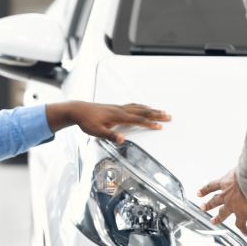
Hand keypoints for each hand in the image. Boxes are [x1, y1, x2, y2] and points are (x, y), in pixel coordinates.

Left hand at [52, 102, 169, 143]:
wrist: (78, 110)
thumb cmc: (87, 121)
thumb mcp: (97, 132)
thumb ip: (111, 136)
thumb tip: (122, 140)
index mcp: (118, 116)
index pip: (138, 120)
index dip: (150, 123)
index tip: (160, 126)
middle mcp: (120, 110)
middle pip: (142, 111)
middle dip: (156, 114)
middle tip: (168, 116)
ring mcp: (118, 107)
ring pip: (139, 107)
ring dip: (151, 109)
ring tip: (161, 111)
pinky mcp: (115, 107)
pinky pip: (133, 105)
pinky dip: (141, 106)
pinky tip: (143, 107)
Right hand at [198, 170, 246, 235]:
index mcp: (242, 212)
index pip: (241, 223)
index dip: (242, 228)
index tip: (244, 232)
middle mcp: (231, 204)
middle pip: (223, 213)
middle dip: (218, 218)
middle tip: (213, 221)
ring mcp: (225, 194)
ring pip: (214, 201)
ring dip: (208, 205)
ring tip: (202, 208)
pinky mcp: (223, 183)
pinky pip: (211, 187)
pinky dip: (204, 190)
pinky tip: (199, 193)